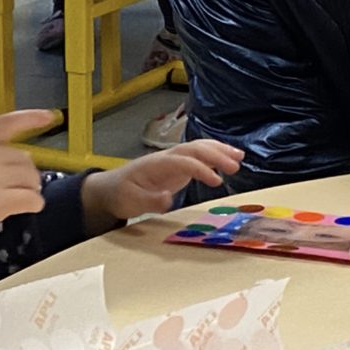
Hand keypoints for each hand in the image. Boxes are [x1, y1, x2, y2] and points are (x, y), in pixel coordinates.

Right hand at [0, 110, 59, 259]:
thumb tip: (8, 161)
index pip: (8, 123)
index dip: (31, 119)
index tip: (49, 116)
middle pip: (25, 159)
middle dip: (26, 174)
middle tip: (18, 187)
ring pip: (31, 179)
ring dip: (30, 190)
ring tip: (19, 199)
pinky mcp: (1, 201)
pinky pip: (31, 199)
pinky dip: (34, 204)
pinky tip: (29, 208)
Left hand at [81, 140, 243, 232]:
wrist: (109, 188)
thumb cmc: (120, 194)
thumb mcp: (130, 201)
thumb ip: (149, 200)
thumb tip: (169, 198)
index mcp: (156, 164)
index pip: (183, 161)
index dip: (201, 169)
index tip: (217, 181)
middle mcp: (167, 157)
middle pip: (194, 148)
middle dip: (216, 154)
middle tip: (235, 166)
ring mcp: (173, 160)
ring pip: (198, 148)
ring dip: (219, 150)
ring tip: (239, 157)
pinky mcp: (177, 167)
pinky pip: (199, 156)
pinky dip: (215, 156)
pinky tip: (229, 160)